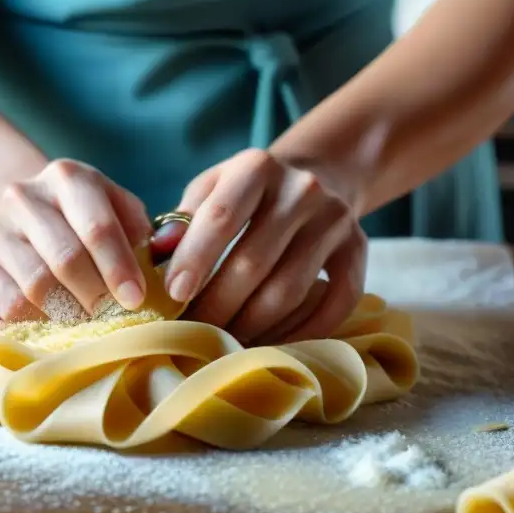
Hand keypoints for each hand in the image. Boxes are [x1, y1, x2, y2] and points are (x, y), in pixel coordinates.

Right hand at [0, 159, 152, 333]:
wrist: (23, 214)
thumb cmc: (85, 220)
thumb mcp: (118, 208)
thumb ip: (144, 233)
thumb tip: (162, 262)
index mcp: (66, 178)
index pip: (96, 227)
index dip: (119, 268)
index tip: (136, 300)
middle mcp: (22, 198)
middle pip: (61, 261)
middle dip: (94, 299)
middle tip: (112, 322)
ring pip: (26, 292)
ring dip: (59, 320)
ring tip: (82, 333)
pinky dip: (12, 334)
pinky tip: (37, 341)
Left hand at [163, 148, 366, 344]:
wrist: (319, 176)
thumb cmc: (247, 195)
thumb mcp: (211, 189)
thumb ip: (182, 221)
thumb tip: (154, 257)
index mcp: (257, 167)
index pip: (222, 217)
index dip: (196, 260)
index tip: (174, 296)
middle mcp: (302, 190)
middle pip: (254, 262)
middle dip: (219, 306)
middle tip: (193, 334)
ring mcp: (335, 221)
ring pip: (290, 290)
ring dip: (252, 326)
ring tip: (224, 344)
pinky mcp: (358, 251)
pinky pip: (333, 305)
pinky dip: (301, 333)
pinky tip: (272, 345)